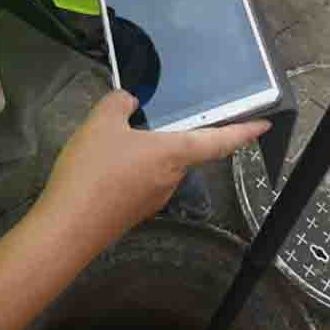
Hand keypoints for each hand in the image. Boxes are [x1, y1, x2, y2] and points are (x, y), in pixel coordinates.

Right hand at [40, 91, 268, 246]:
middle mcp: (172, 178)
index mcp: (174, 153)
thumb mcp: (102, 121)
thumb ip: (119, 102)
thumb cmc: (93, 170)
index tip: (264, 125)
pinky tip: (108, 163)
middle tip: (160, 117)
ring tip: (120, 138)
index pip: (219, 141)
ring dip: (149, 153)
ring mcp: (154, 200)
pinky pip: (141, 182)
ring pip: (161, 167)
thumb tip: (129, 100)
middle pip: (185, 152)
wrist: (66, 229)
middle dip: (175, 136)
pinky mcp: (134, 213)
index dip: (243, 131)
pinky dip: (133, 170)